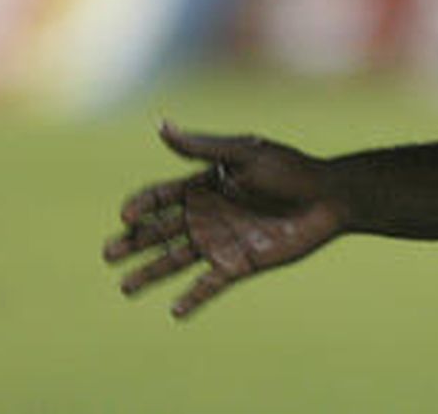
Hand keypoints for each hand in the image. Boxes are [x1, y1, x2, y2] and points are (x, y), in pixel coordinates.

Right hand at [103, 123, 347, 318]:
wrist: (329, 198)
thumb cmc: (289, 169)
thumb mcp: (245, 153)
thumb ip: (202, 147)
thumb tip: (160, 126)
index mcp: (205, 184)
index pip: (161, 196)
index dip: (141, 206)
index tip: (126, 215)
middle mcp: (207, 213)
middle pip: (160, 231)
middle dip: (133, 242)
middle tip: (108, 254)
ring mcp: (221, 240)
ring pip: (176, 260)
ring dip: (150, 273)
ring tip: (125, 287)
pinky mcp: (240, 264)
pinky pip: (209, 285)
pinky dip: (192, 298)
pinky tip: (175, 311)